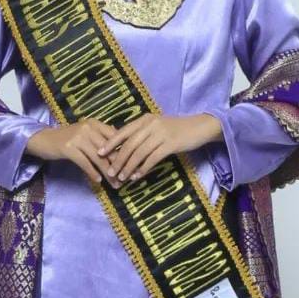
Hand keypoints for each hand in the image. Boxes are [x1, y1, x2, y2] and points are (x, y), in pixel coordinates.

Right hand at [24, 119, 122, 186]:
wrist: (44, 139)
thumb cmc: (68, 138)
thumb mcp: (86, 133)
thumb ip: (102, 136)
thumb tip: (122, 144)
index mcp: (95, 123)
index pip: (115, 137)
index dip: (124, 153)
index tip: (131, 166)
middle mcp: (88, 128)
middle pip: (108, 150)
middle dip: (118, 166)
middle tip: (125, 180)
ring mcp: (77, 137)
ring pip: (98, 158)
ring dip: (107, 173)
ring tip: (114, 184)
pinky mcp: (68, 147)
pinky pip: (85, 163)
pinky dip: (93, 172)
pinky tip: (98, 180)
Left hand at [95, 113, 221, 185]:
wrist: (199, 127)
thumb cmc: (176, 129)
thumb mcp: (157, 127)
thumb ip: (142, 134)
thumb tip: (124, 148)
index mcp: (145, 119)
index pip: (123, 131)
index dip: (110, 143)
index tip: (99, 154)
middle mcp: (151, 124)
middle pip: (129, 144)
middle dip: (117, 160)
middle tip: (109, 173)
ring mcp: (161, 133)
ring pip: (139, 153)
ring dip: (129, 167)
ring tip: (122, 178)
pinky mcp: (170, 144)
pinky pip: (152, 158)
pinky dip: (143, 169)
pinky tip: (138, 176)